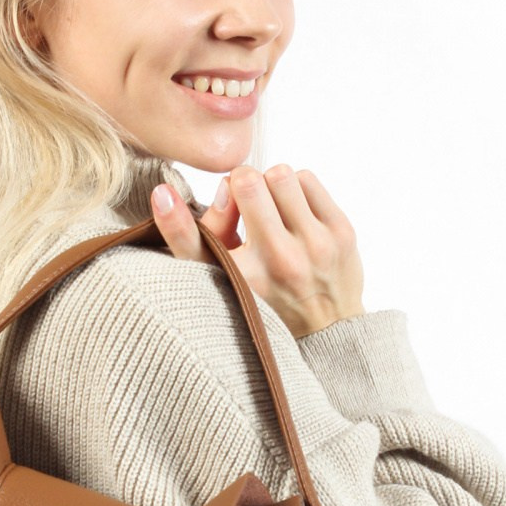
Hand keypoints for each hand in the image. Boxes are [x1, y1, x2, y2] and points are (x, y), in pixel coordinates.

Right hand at [150, 164, 365, 337]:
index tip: (230, 204)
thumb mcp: (213, 278)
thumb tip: (163, 192)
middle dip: (247, 184)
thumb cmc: (261, 298)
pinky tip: (295, 214)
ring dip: (273, 184)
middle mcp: (281, 260)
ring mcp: (317, 245)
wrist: (324, 330)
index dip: (225, 191)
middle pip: (251, 180)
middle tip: (252, 206)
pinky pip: (308, 179)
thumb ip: (182, 236)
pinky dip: (297, 188)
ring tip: (274, 210)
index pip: (217, 208)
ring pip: (282, 174)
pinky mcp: (342, 233)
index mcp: (244, 274)